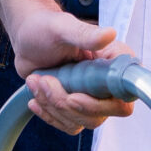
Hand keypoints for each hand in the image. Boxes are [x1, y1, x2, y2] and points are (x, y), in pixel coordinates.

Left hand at [6, 3, 133, 135]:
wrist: (26, 38)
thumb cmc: (45, 27)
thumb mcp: (63, 28)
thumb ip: (85, 34)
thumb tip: (110, 34)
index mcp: (113, 60)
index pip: (124, 92)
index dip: (102, 103)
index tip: (73, 96)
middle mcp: (107, 83)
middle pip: (100, 114)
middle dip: (66, 103)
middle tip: (45, 81)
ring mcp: (92, 97)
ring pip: (82, 121)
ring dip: (53, 106)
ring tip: (36, 81)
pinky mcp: (75, 107)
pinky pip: (69, 124)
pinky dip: (49, 114)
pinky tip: (35, 98)